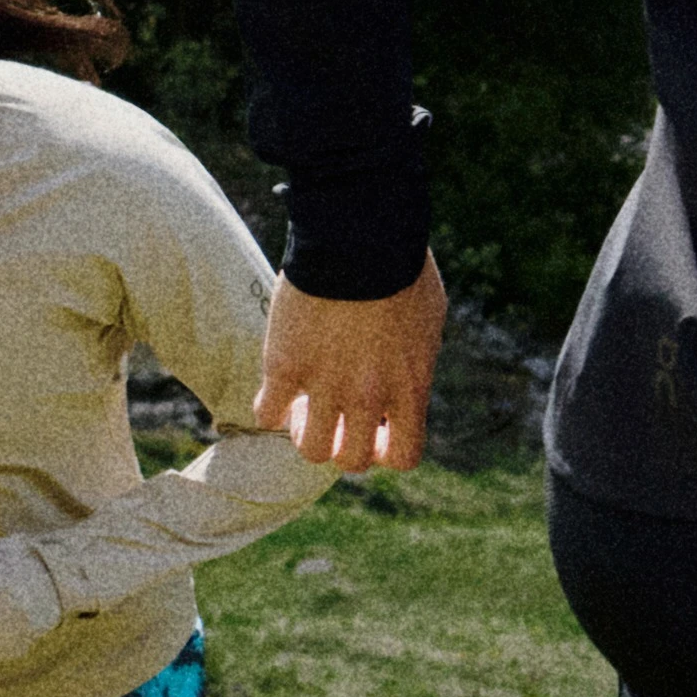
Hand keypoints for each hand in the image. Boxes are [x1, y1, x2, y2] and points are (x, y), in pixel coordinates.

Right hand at [253, 255, 445, 474]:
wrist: (358, 235)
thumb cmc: (401, 265)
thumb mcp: (430, 318)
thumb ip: (417, 359)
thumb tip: (408, 376)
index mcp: (409, 387)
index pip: (402, 456)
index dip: (385, 451)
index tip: (375, 430)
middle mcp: (368, 397)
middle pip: (350, 461)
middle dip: (343, 445)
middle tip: (334, 414)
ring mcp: (325, 385)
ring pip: (310, 450)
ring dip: (306, 434)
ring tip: (303, 406)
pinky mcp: (285, 366)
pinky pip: (266, 413)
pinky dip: (269, 409)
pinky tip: (277, 387)